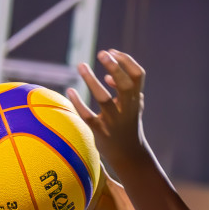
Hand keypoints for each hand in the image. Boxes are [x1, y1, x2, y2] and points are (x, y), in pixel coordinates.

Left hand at [67, 50, 147, 172]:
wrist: (129, 157)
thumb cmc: (128, 127)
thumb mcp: (132, 108)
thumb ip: (125, 92)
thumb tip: (108, 77)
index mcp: (135, 101)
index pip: (138, 75)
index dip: (126, 61)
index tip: (112, 52)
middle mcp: (127, 110)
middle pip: (125, 85)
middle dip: (115, 67)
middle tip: (101, 54)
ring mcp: (114, 121)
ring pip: (104, 99)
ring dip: (91, 80)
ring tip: (80, 65)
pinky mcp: (100, 132)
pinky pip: (87, 116)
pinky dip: (78, 103)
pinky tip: (71, 91)